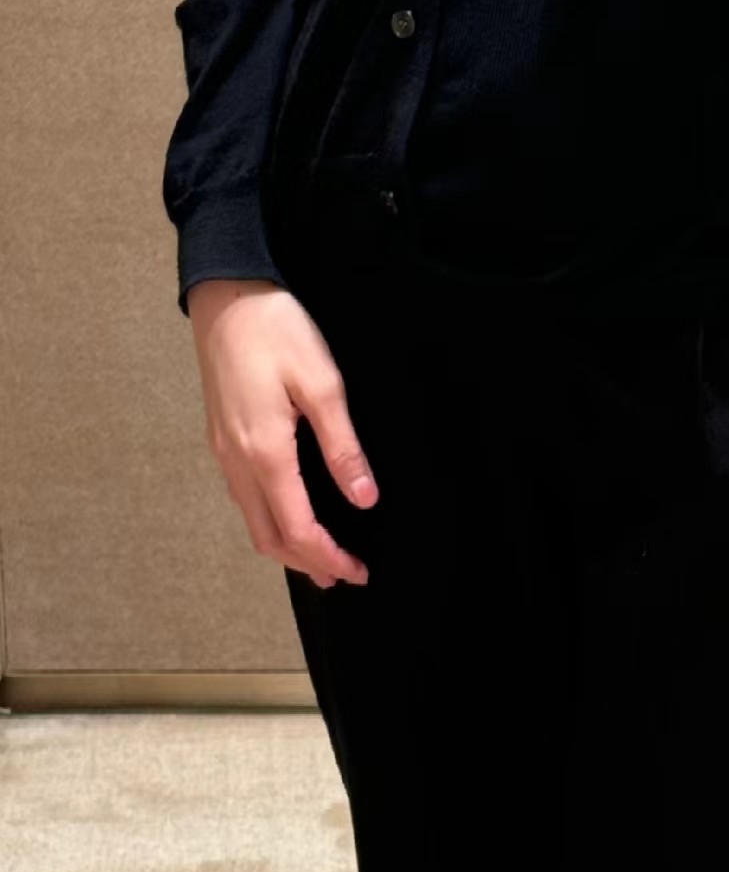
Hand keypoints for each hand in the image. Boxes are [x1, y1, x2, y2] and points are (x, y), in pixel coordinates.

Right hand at [187, 278, 377, 587]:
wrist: (226, 297)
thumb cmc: (275, 332)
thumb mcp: (322, 383)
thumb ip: (342, 445)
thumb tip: (363, 498)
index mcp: (266, 453)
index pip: (299, 530)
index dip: (330, 558)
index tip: (359, 571)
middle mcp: (238, 461)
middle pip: (269, 538)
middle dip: (307, 564)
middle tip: (344, 574)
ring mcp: (224, 451)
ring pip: (252, 520)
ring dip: (286, 544)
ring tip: (319, 554)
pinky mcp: (221, 436)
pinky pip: (243, 496)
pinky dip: (269, 518)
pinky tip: (289, 509)